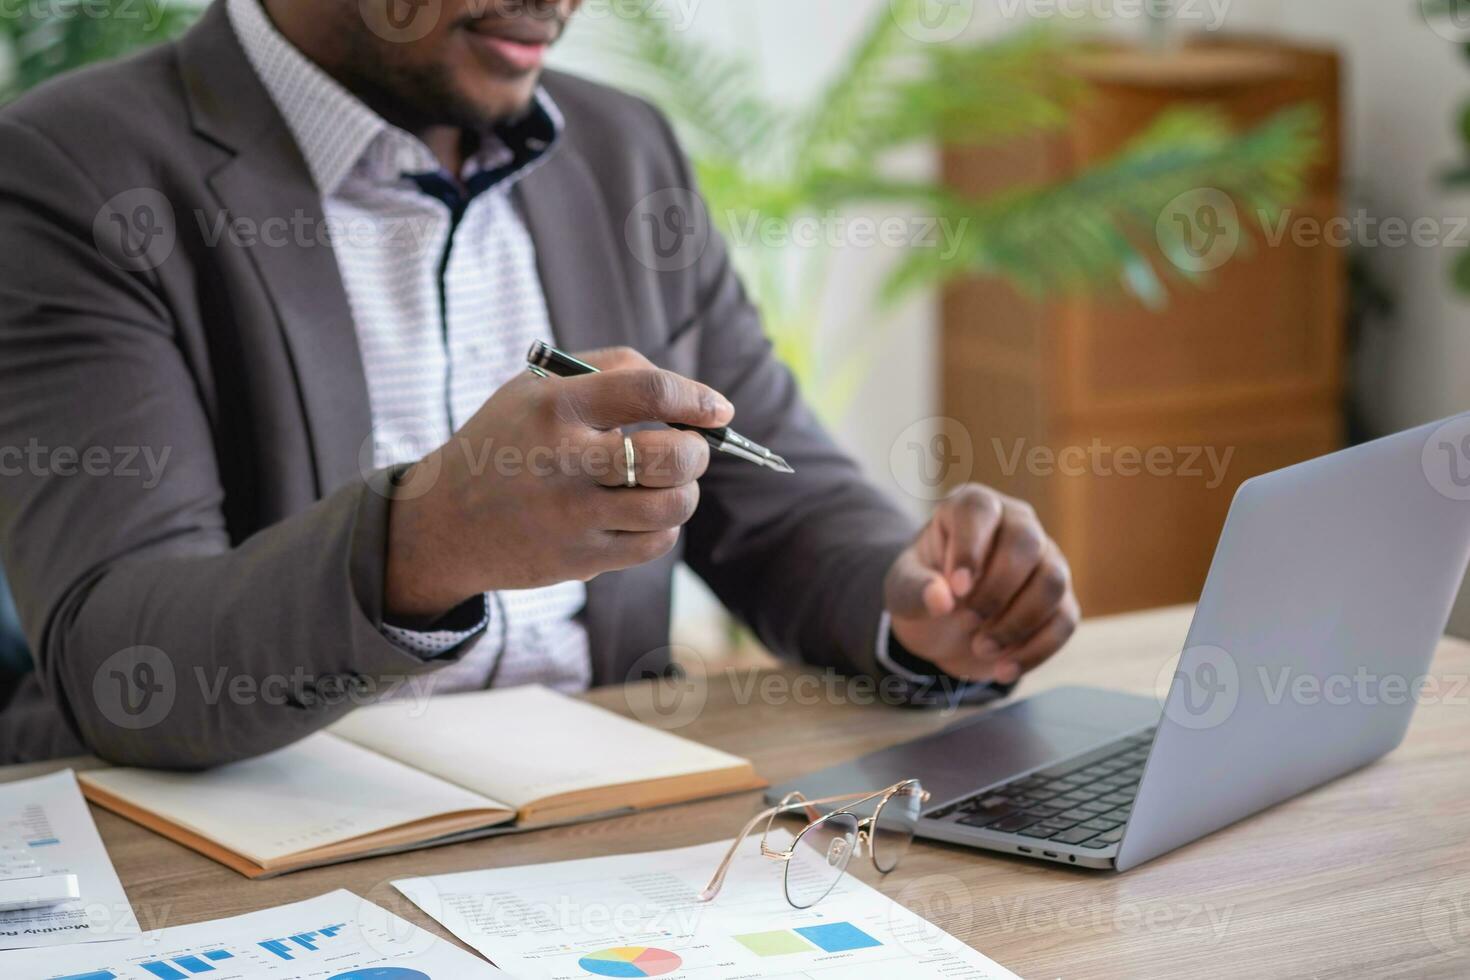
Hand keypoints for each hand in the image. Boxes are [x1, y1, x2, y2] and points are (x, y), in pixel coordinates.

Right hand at [384, 347, 732, 620]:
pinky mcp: (580, 559)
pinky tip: (642, 510)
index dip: (696, 398)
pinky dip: (663, 525)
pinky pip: (655, 542)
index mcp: (555, 406)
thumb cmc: (505, 441)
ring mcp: (573, 516)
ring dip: (685, 490)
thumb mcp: (536, 387)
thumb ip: (609, 371)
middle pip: (673, 456)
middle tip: (690, 447)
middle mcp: (564, 461)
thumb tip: (688, 395)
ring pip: (673, 505)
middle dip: (698, 450)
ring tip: (667, 480)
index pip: (649, 392)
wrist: (444, 521)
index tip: (718, 408)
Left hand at [883, 485, 1078, 684]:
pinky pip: (1064, 620)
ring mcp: (1045, 559)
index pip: (980, 511)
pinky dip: (1035, 650)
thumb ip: (916, 588)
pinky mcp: (1061, 598)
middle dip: (996, 590)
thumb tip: (942, 598)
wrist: (943, 623)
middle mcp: (1017, 524)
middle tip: (967, 621)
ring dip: (1017, 622)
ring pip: (1052, 581)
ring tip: (980, 648)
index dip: (970, 548)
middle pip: (1026, 543)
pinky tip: (1003, 669)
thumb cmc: (924, 589)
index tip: (956, 589)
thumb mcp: (904, 589)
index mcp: (973, 508)